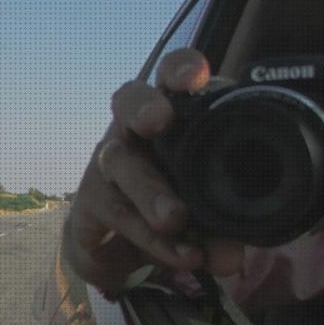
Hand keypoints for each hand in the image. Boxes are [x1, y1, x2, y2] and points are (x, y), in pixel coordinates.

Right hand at [65, 48, 242, 296]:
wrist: (114, 246)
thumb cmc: (167, 202)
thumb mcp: (202, 208)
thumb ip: (222, 225)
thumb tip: (233, 255)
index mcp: (167, 117)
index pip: (168, 78)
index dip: (179, 69)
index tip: (197, 77)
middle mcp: (131, 132)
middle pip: (127, 101)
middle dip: (143, 106)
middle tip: (158, 122)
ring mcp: (107, 166)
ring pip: (121, 164)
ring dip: (149, 191)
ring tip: (175, 218)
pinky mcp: (90, 203)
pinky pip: (121, 217)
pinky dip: (154, 240)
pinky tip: (183, 255)